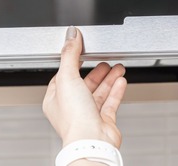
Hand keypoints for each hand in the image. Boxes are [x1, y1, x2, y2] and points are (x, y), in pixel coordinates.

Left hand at [42, 26, 127, 147]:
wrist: (92, 141)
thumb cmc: (75, 118)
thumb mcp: (68, 77)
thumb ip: (70, 54)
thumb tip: (71, 35)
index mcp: (56, 99)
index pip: (64, 76)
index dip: (73, 63)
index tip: (82, 51)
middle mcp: (71, 108)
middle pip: (84, 83)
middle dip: (96, 71)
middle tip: (105, 60)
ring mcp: (88, 115)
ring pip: (99, 92)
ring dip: (109, 78)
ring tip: (118, 67)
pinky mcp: (103, 121)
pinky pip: (110, 102)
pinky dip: (116, 90)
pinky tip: (121, 81)